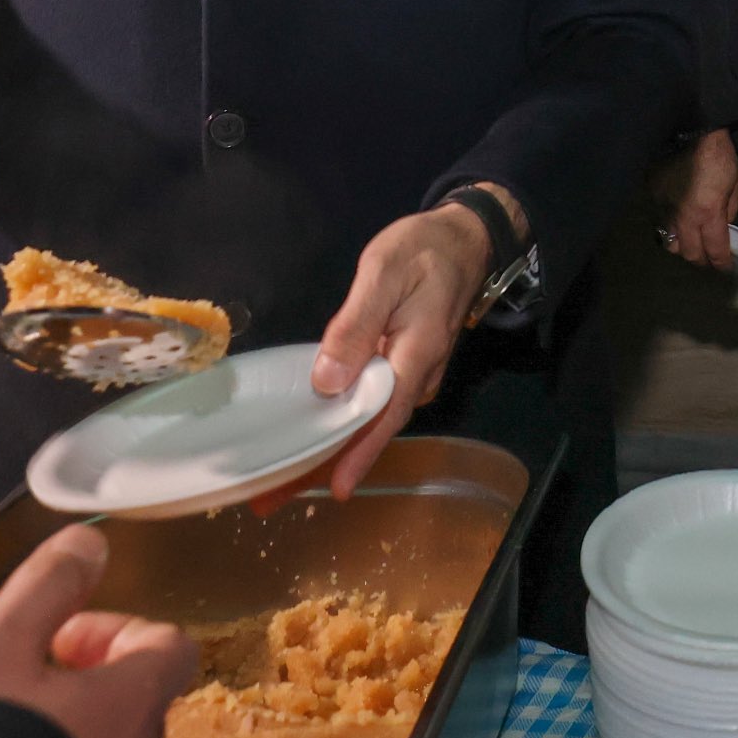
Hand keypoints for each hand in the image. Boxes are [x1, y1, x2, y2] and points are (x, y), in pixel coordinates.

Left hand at [293, 197, 496, 499]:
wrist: (464, 240)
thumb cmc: (422, 251)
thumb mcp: (383, 274)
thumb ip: (355, 325)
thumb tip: (327, 380)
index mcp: (414, 356)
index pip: (384, 416)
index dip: (359, 454)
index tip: (334, 490)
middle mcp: (416, 377)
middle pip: (371, 430)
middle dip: (326, 465)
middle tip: (273, 497)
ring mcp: (411, 375)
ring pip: (369, 421)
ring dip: (329, 449)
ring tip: (281, 476)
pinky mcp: (401, 369)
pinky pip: (370, 405)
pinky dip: (340, 424)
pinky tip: (311, 432)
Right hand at [664, 131, 737, 273]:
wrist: (693, 132)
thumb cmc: (720, 157)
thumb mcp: (735, 185)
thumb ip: (729, 211)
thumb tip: (724, 226)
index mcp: (708, 213)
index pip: (715, 250)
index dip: (721, 263)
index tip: (725, 267)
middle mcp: (684, 217)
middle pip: (689, 253)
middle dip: (701, 259)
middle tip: (708, 257)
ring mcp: (665, 208)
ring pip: (669, 242)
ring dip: (682, 247)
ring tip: (690, 242)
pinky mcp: (653, 198)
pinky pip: (660, 221)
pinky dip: (670, 225)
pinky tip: (677, 219)